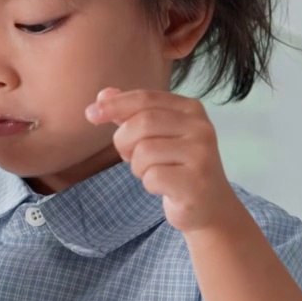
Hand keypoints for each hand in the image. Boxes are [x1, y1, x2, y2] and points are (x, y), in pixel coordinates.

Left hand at [85, 88, 240, 232]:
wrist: (210, 206)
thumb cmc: (178, 166)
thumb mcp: (156, 135)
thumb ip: (132, 114)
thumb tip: (103, 95)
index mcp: (191, 109)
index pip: (146, 98)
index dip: (115, 104)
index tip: (91, 114)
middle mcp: (201, 127)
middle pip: (142, 123)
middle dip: (124, 142)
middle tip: (130, 157)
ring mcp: (201, 155)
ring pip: (144, 151)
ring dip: (138, 167)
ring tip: (154, 173)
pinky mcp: (196, 182)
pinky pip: (152, 177)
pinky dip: (149, 184)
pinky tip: (164, 187)